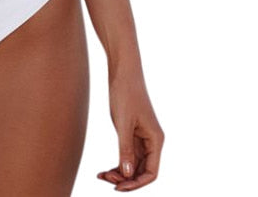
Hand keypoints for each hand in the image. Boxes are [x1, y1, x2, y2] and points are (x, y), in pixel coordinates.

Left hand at [97, 70, 164, 190]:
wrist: (122, 72)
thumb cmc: (125, 93)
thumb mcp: (123, 122)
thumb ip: (125, 148)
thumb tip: (126, 174)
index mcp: (156, 140)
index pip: (151, 172)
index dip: (136, 183)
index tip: (118, 187)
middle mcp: (152, 141)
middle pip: (141, 171)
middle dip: (125, 179)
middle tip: (105, 178)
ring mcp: (142, 138)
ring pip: (133, 165)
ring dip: (120, 173)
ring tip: (102, 175)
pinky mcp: (132, 133)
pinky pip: (127, 155)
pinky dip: (118, 163)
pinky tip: (104, 169)